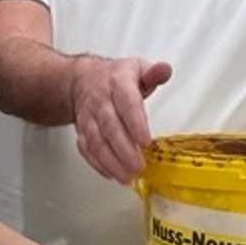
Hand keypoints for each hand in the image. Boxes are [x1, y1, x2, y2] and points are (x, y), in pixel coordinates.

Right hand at [69, 57, 172, 183]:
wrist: (82, 80)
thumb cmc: (114, 77)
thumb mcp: (137, 68)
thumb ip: (154, 73)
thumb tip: (164, 70)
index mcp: (117, 82)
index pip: (126, 103)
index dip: (135, 123)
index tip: (145, 141)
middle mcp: (100, 100)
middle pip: (110, 127)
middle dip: (124, 149)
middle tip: (138, 166)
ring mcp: (88, 117)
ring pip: (96, 141)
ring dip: (111, 161)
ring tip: (127, 176)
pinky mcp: (81, 131)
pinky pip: (86, 149)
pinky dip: (98, 164)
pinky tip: (112, 174)